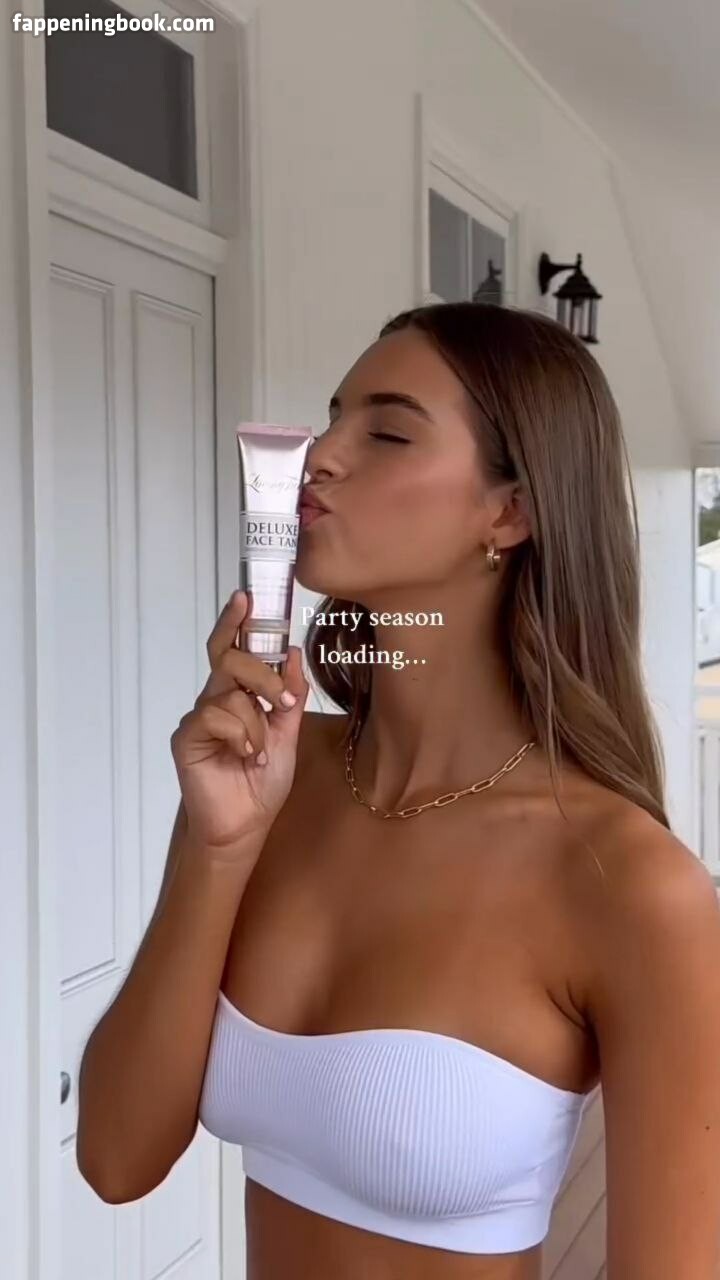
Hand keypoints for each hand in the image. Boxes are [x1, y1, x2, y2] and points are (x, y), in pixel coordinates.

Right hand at [170, 591, 308, 854]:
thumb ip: (290, 694)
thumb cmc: (261, 783)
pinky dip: (240, 736)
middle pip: (231, 658)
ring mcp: (198, 718)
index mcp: (237, 694)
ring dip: (256, 724)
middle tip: (284, 703)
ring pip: (230, 692)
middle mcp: (214, 700)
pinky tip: (245, 757)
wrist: (245, 826)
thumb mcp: (288, 734)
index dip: (236, 620)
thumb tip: (293, 652)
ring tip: (259, 753)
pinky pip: (214, 717)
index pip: (232, 647)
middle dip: (264, 675)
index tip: (247, 595)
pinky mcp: (186, 738)